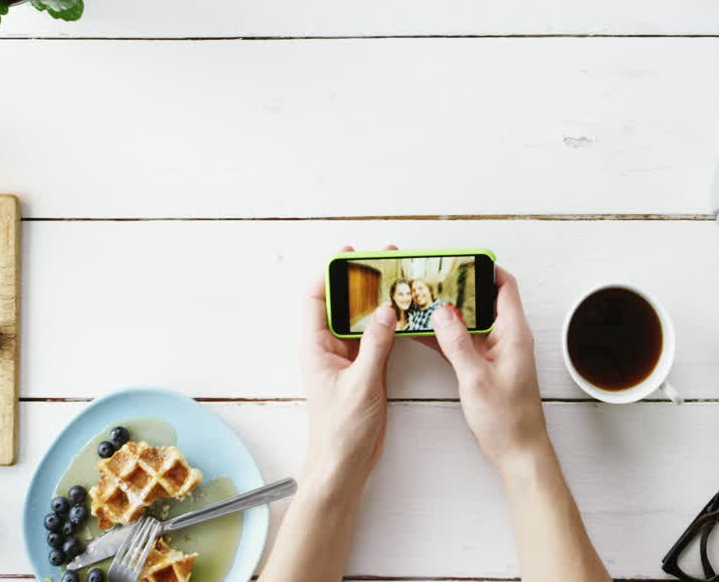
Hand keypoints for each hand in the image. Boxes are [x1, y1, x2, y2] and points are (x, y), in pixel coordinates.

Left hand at [301, 247, 396, 491]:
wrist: (344, 465)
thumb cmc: (342, 430)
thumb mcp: (362, 383)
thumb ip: (375, 344)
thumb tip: (387, 310)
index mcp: (315, 346)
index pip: (315, 297)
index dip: (329, 272)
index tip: (350, 254)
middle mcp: (328, 347)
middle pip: (341, 302)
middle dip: (361, 279)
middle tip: (384, 259)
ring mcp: (346, 358)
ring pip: (360, 318)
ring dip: (377, 300)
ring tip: (398, 278)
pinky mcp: (363, 369)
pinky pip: (374, 337)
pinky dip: (388, 323)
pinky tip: (404, 312)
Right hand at [432, 266, 549, 469]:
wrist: (518, 452)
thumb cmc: (507, 421)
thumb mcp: (476, 378)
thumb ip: (457, 342)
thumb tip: (442, 311)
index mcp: (514, 334)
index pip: (504, 286)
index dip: (484, 268)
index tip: (458, 260)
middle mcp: (508, 338)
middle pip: (483, 299)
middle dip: (458, 287)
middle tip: (431, 278)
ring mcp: (497, 352)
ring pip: (471, 320)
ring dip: (449, 312)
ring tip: (421, 300)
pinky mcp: (486, 366)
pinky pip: (465, 341)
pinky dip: (446, 335)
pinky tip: (423, 332)